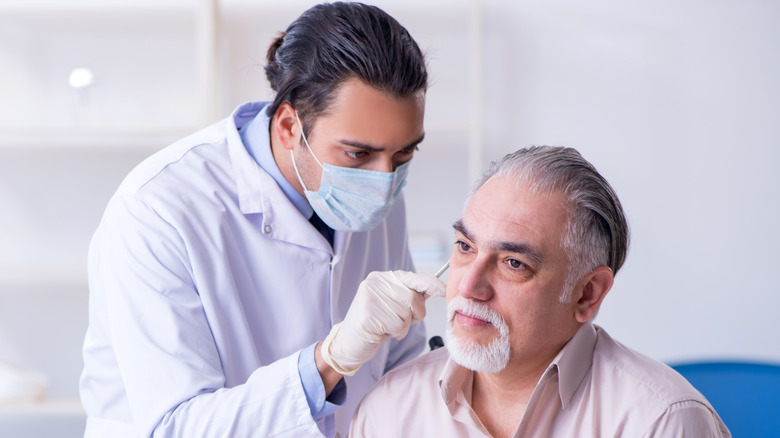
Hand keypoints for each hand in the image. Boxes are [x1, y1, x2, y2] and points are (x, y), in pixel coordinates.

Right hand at [320, 271, 445, 375]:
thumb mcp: (393, 305)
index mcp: (384, 277)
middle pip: (414, 299)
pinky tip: (381, 331)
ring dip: (402, 326)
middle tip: (399, 321)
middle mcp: (376, 282)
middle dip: (414, 315)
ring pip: (406, 314)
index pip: (414, 278)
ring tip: (386, 326)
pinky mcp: (368, 314)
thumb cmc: (375, 324)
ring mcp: (370, 297)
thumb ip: (410, 296)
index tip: (445, 289)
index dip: (432, 284)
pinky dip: (394, 333)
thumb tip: (435, 287)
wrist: (349, 342)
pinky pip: (397, 325)